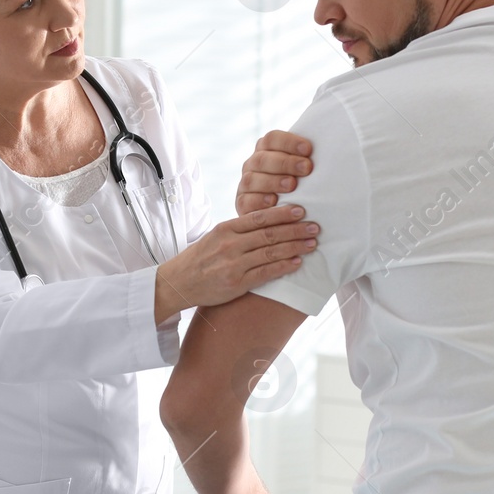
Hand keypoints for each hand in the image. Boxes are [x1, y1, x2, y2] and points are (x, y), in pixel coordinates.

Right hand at [153, 204, 317, 321]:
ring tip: (312, 243)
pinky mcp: (236, 284)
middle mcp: (230, 244)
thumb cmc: (200, 258)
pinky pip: (265, 273)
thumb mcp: (215, 236)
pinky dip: (283, 266)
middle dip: (295, 229)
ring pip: (270, 252)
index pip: (259, 217)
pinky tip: (297, 262)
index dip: (282, 213)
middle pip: (269, 234)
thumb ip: (239, 230)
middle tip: (315, 226)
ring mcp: (233, 265)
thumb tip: (269, 221)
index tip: (301, 210)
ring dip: (294, 247)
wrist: (178, 283)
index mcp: (225, 228)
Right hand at [237, 131, 312, 214]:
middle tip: (306, 169)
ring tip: (292, 185)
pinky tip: (274, 201)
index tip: (309, 149)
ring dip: (273, 181)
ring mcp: (245, 183)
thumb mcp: (300, 167)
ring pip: (252, 179)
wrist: (279, 211)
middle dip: (285, 162)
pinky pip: (246, 200)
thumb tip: (331, 145)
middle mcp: (252, 164)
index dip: (289, 142)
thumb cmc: (298, 183)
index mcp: (265, 149)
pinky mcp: (242, 202)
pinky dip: (259, 200)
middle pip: (263, 158)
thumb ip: (306, 156)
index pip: (272, 139)